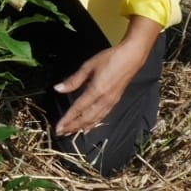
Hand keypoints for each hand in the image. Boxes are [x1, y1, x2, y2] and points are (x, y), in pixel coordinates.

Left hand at [52, 20, 159, 136]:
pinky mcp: (115, 101)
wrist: (132, 57)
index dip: (67, 119)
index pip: (78, 109)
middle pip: (86, 118)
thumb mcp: (88, 66)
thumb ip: (73, 80)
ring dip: (82, 127)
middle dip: (73, 126)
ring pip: (95, 119)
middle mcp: (104, 100)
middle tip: (61, 133)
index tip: (58, 128)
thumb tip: (58, 89)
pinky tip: (90, 127)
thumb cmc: (110, 58)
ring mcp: (111, 102)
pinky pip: (103, 116)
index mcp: (96, 91)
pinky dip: (94, 123)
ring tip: (72, 132)